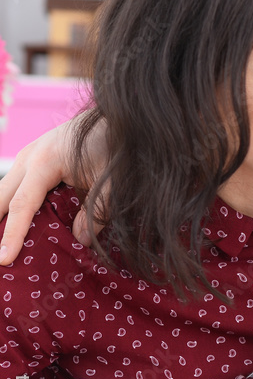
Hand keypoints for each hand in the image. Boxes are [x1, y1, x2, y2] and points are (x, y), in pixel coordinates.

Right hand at [0, 118, 106, 264]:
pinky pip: (15, 186)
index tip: (4, 259)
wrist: (116, 119)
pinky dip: (10, 206)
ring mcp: (28, 156)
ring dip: (0, 216)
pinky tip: (12, 226)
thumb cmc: (115, 147)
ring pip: (3, 191)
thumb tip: (79, 240)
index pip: (21, 205)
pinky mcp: (33, 159)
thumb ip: (97, 210)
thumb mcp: (112, 180)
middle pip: (1, 197)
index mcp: (45, 162)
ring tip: (2, 243)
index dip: (12, 234)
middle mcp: (29, 157)